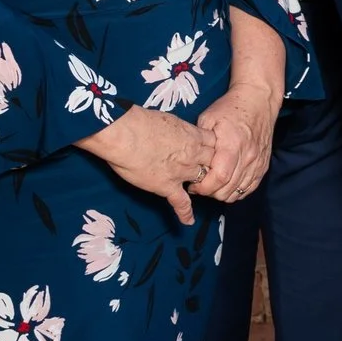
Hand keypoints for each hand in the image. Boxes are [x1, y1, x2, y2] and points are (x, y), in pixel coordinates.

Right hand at [80, 106, 209, 224]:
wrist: (126, 134)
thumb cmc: (142, 121)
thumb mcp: (168, 119)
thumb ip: (177, 129)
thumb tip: (173, 131)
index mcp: (194, 135)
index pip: (215, 144)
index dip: (214, 149)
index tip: (212, 151)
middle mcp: (193, 155)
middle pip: (213, 164)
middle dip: (213, 167)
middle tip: (209, 171)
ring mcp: (182, 172)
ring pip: (202, 181)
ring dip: (202, 185)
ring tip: (201, 189)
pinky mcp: (166, 186)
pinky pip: (181, 202)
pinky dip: (185, 213)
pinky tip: (188, 221)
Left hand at [189, 82, 279, 201]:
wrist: (258, 100)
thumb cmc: (230, 108)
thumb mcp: (208, 119)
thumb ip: (200, 142)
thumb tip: (190, 162)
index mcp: (232, 145)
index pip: (218, 178)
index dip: (203, 187)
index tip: (192, 184)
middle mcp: (248, 156)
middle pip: (228, 189)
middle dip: (210, 192)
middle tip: (199, 184)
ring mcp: (258, 162)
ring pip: (238, 192)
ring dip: (222, 193)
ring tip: (212, 183)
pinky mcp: (263, 164)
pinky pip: (250, 188)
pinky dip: (237, 191)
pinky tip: (227, 184)